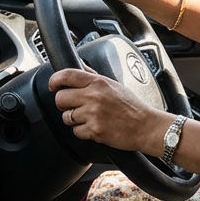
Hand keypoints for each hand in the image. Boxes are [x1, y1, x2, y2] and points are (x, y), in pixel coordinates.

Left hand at [49, 67, 172, 153]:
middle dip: (64, 104)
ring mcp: (93, 114)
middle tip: (74, 106)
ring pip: (66, 117)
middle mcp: (94, 96)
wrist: (146, 126)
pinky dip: (83, 132)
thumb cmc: (132, 106)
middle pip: (60, 98)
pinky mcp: (94, 131)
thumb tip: (79, 68)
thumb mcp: (114, 84)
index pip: (67, 75)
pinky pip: (76, 131)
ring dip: (74, 119)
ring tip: (89, 118)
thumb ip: (94, 77)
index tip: (53, 85)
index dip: (55, 80)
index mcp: (98, 82)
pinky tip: (95, 128)